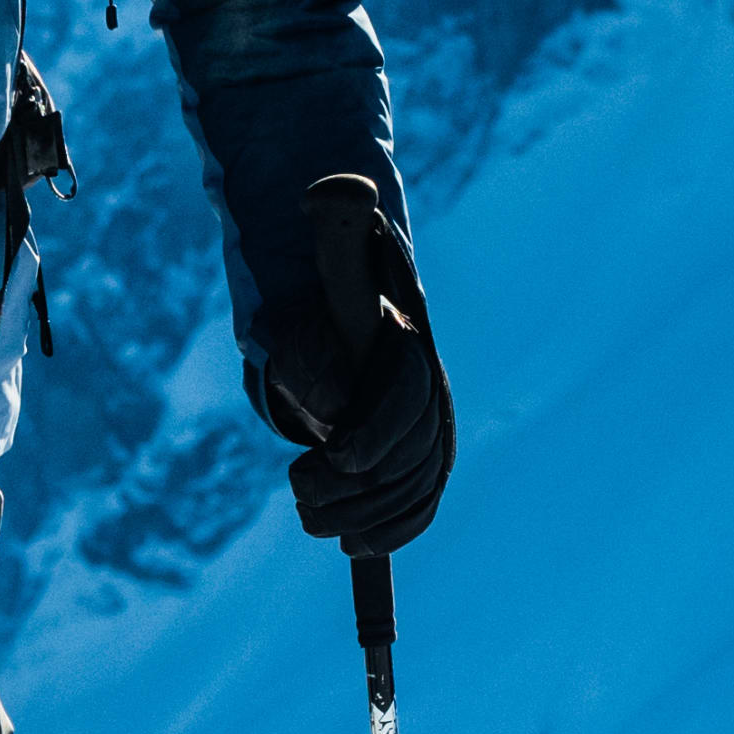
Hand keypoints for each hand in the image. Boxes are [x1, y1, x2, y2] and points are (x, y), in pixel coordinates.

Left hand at [246, 173, 454, 557]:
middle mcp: (433, 401)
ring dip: (361, 517)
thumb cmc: (344, 292)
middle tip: (300, 491)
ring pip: (409, 493)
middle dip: (355, 487)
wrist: (361, 324)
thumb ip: (336, 227)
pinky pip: (417, 510)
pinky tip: (355, 547)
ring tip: (311, 517)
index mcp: (414, 355)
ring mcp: (429, 438)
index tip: (331, 456)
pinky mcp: (417, 467)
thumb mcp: (335, 255)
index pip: (409, 403)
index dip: (373, 435)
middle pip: (408, 461)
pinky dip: (391, 534)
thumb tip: (330, 187)